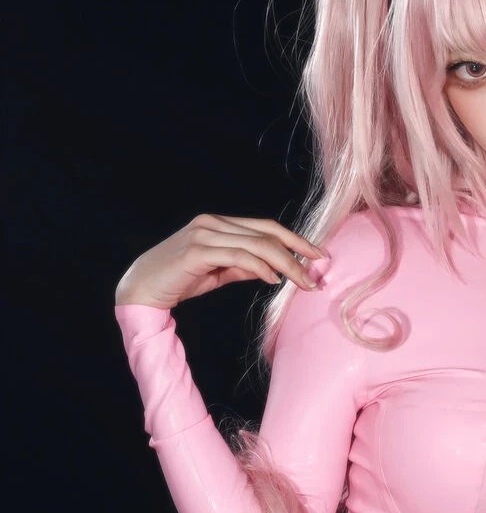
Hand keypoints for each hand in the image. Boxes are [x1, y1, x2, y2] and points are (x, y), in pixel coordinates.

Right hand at [114, 214, 327, 310]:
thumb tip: (273, 269)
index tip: (317, 256)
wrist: (141, 290)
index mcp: (218, 223)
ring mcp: (203, 233)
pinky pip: (238, 256)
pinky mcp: (196, 251)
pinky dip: (260, 267)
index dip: (294, 239)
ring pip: (256, 244)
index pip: (265, 227)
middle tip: (317, 273)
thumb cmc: (179, 280)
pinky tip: (274, 280)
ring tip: (302, 282)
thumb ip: (243, 267)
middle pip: (266, 233)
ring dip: (285, 264)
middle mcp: (212, 223)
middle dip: (297, 252)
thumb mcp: (218, 272)